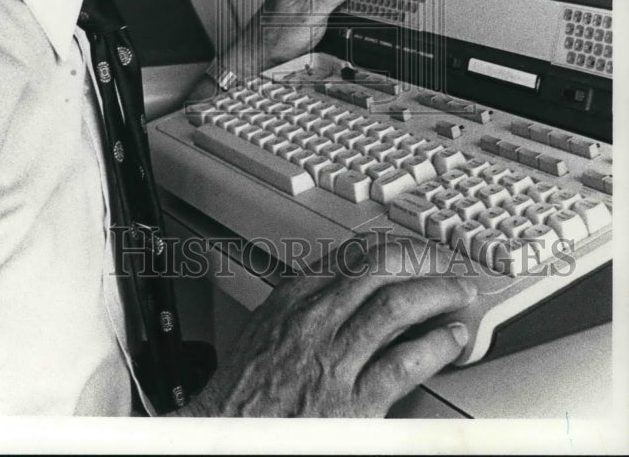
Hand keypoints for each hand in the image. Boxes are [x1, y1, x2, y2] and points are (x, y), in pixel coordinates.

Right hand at [178, 239, 476, 416]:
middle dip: (421, 261)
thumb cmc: (240, 393)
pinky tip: (452, 340)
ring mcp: (333, 359)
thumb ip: (303, 305)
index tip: (413, 249)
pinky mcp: (352, 403)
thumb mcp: (265, 329)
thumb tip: (344, 292)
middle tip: (446, 264)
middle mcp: (314, 321)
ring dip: (437, 293)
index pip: (351, 255)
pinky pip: (404, 363)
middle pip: (379, 269)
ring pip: (396, 306)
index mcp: (292, 300)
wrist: (223, 434)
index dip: (392, 247)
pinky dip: (436, 347)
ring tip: (459, 293)